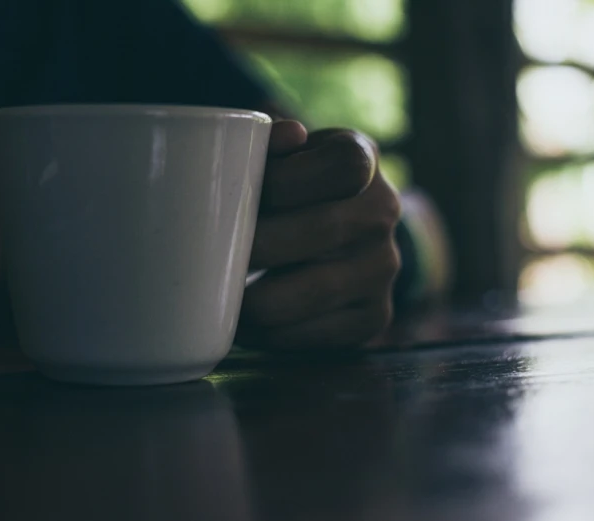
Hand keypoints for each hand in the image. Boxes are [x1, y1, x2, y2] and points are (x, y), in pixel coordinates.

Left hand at [237, 121, 400, 349]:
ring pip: (306, 294)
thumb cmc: (294, 187)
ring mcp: (383, 269)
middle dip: (254, 247)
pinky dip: (268, 334)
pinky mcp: (373, 317)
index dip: (285, 182)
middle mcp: (383, 214)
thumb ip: (272, 144)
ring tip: (216, 294)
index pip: (342, 166)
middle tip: (209, 256)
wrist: (343, 232)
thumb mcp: (288, 155)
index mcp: (362, 160)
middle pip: (318, 232)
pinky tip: (244, 320)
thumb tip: (285, 135)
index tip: (242, 196)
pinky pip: (311, 336)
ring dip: (251, 300)